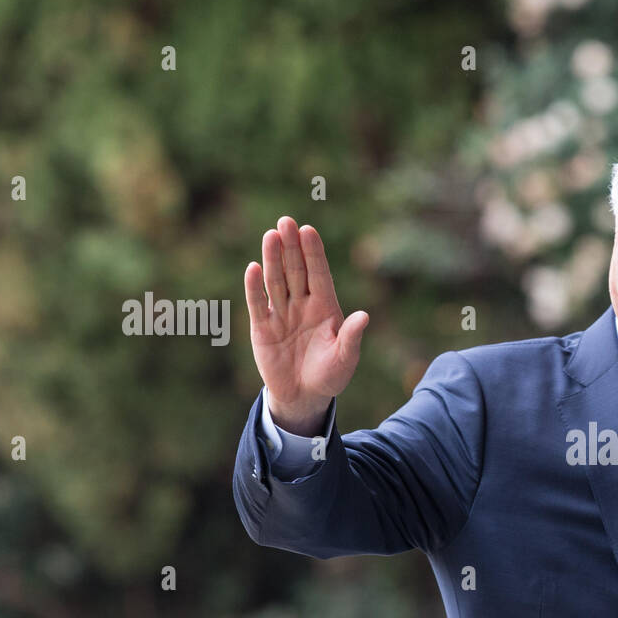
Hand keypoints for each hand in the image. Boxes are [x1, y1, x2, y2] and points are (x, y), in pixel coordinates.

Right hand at [243, 216, 368, 434]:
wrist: (304, 396)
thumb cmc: (330, 376)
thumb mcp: (345, 359)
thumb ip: (351, 337)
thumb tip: (364, 316)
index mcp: (325, 308)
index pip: (319, 275)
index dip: (314, 253)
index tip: (308, 231)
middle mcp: (302, 305)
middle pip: (296, 271)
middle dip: (291, 247)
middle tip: (286, 221)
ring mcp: (281, 314)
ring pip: (277, 281)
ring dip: (273, 259)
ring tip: (271, 235)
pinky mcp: (263, 328)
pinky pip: (258, 304)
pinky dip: (255, 288)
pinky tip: (253, 268)